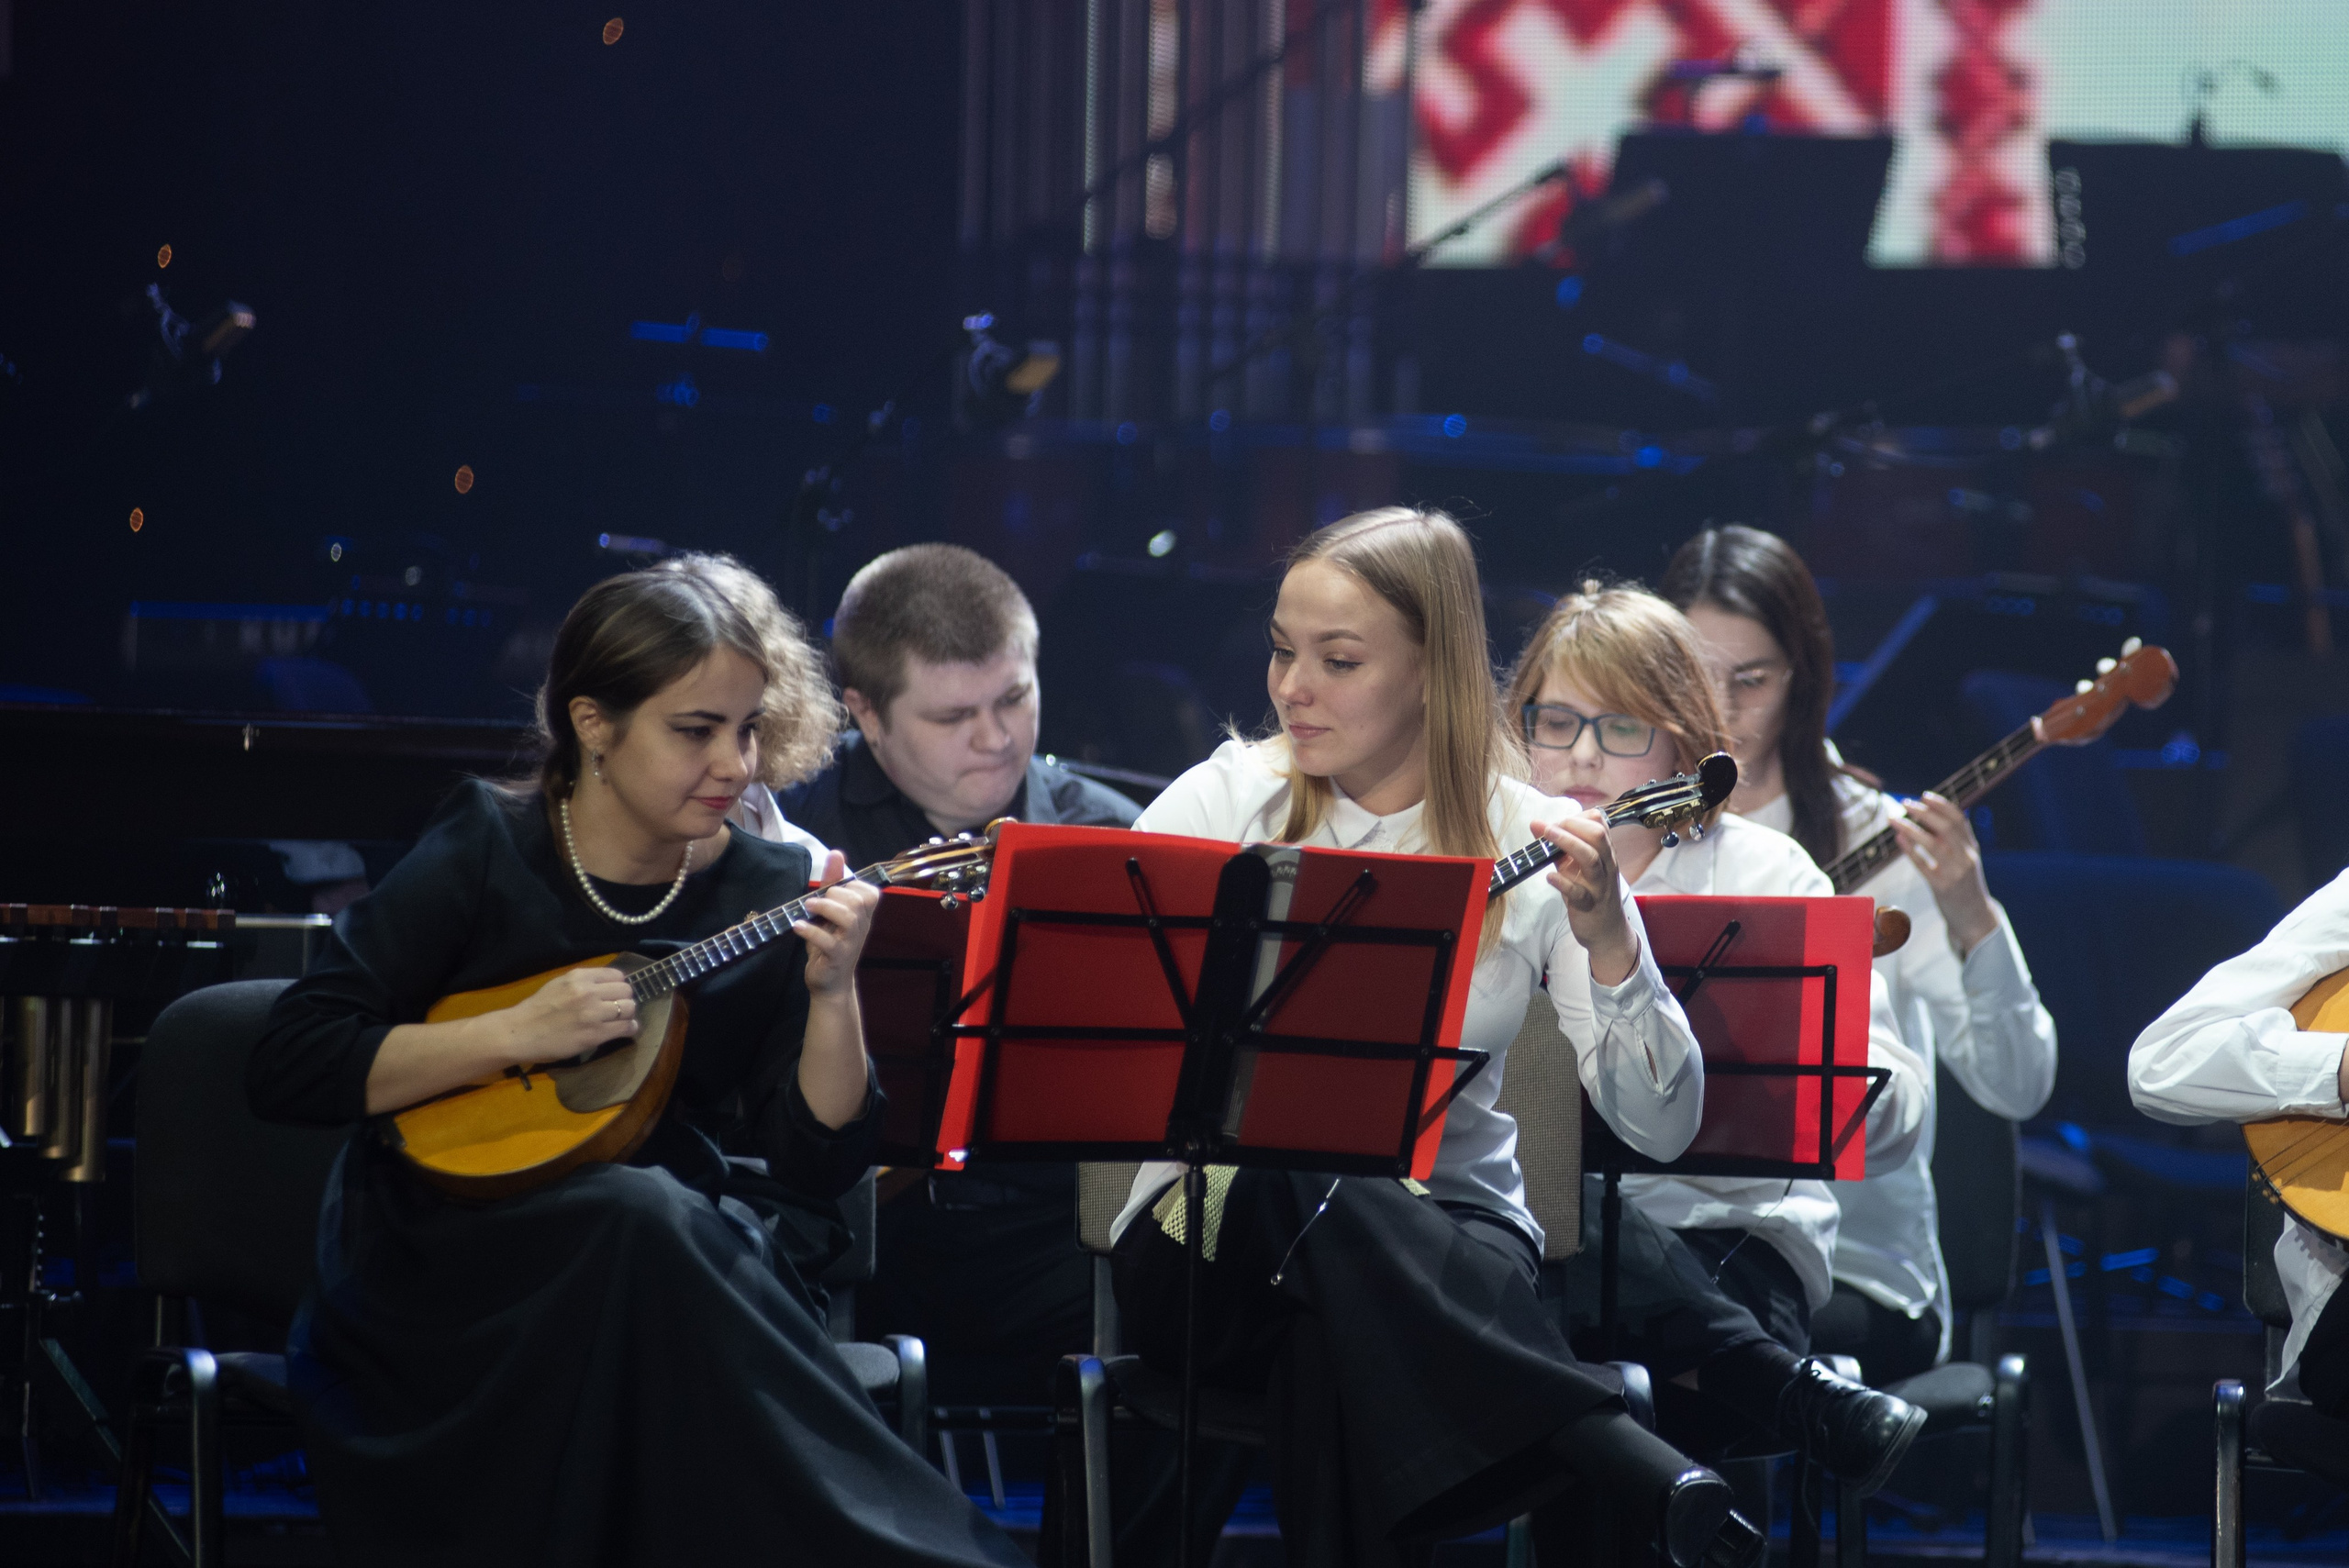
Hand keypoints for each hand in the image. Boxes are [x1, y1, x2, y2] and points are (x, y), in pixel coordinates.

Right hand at [495, 966, 635, 1068]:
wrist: (519, 1033)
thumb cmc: (537, 1010)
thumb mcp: (559, 984)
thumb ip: (583, 982)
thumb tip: (608, 986)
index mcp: (579, 977)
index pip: (617, 975)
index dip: (619, 986)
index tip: (615, 994)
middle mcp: (588, 991)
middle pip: (626, 991)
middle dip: (625, 1000)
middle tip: (618, 1009)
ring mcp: (593, 1013)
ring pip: (629, 1008)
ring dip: (628, 1015)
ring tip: (621, 1021)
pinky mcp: (595, 1034)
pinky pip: (625, 1028)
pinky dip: (630, 1029)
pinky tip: (626, 1031)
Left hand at [797, 850, 880, 994]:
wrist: (829, 983)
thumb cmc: (829, 944)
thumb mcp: (829, 912)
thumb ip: (833, 883)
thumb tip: (837, 853)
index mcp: (862, 916)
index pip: (871, 892)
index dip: (853, 886)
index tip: (834, 890)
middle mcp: (861, 928)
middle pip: (858, 901)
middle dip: (834, 894)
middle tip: (815, 901)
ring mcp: (850, 943)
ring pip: (848, 918)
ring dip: (825, 908)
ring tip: (807, 908)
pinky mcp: (837, 958)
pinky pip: (827, 941)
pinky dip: (810, 931)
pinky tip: (798, 927)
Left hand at [1535, 811, 1637, 985]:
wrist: (1607, 932)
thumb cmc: (1589, 894)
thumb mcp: (1578, 868)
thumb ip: (1562, 849)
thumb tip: (1539, 826)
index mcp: (1604, 854)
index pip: (1598, 825)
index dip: (1576, 818)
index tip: (1555, 822)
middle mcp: (1605, 867)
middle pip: (1598, 837)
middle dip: (1572, 826)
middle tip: (1548, 827)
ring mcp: (1598, 886)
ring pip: (1591, 860)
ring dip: (1567, 844)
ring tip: (1545, 836)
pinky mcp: (1589, 907)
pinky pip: (1579, 893)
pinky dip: (1563, 883)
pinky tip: (1550, 877)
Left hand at [1889, 792, 1998, 954]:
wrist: (1975, 916)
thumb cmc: (1964, 884)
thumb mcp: (1965, 860)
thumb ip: (1953, 841)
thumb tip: (1927, 817)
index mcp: (1971, 848)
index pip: (1959, 819)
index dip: (1941, 805)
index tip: (1924, 795)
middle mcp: (1966, 857)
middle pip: (1945, 828)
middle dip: (1924, 812)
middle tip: (1905, 803)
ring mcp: (1955, 873)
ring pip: (1932, 844)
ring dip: (1911, 828)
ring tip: (1894, 818)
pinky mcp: (1942, 887)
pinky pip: (1923, 865)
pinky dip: (1910, 850)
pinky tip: (1898, 838)